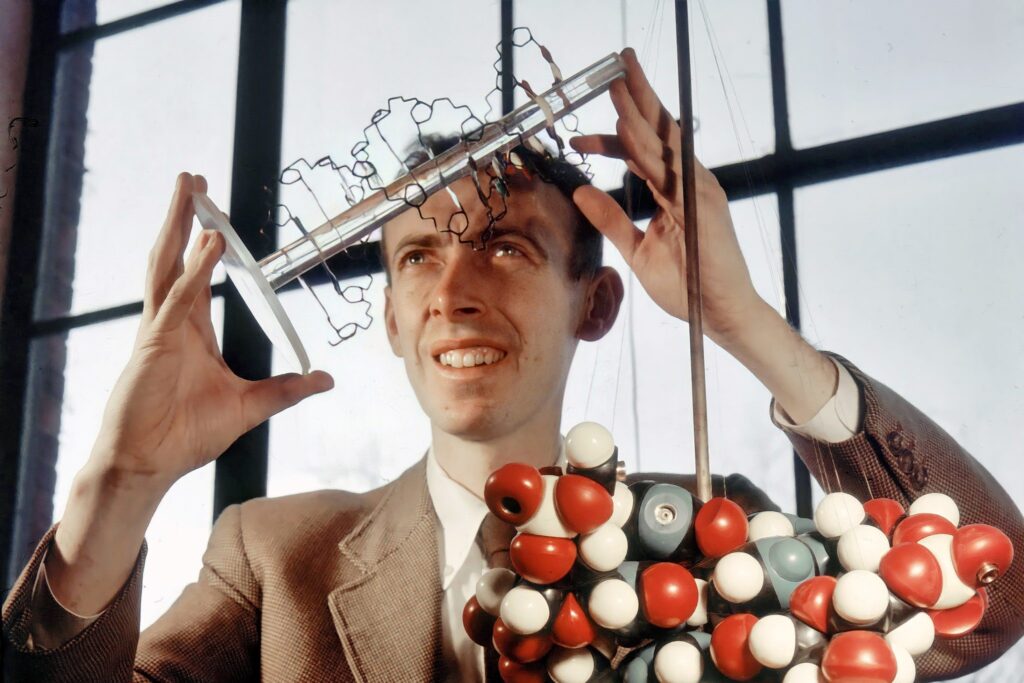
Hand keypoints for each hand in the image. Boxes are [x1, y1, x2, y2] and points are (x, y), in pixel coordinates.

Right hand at [90, 172, 332, 489]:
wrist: (149, 464)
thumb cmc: (185, 435)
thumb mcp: (251, 406)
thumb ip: (287, 389)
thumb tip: (325, 378)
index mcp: (190, 332)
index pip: (196, 275)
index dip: (204, 244)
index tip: (214, 218)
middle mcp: (172, 323)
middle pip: (174, 257)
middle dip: (184, 218)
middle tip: (194, 180)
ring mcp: (159, 331)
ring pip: (166, 266)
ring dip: (179, 226)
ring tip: (190, 189)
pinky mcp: (154, 346)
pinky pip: (177, 301)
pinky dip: (193, 272)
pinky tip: (209, 246)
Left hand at [571, 48, 762, 343]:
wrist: (720, 313)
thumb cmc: (688, 283)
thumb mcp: (637, 249)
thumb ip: (611, 219)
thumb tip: (580, 192)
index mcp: (676, 189)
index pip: (643, 151)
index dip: (611, 139)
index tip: (577, 139)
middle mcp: (690, 182)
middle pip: (661, 130)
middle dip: (638, 96)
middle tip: (618, 64)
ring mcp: (699, 190)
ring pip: (663, 143)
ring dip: (638, 112)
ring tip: (617, 83)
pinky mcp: (701, 206)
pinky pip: (668, 172)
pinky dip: (647, 149)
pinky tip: (626, 130)